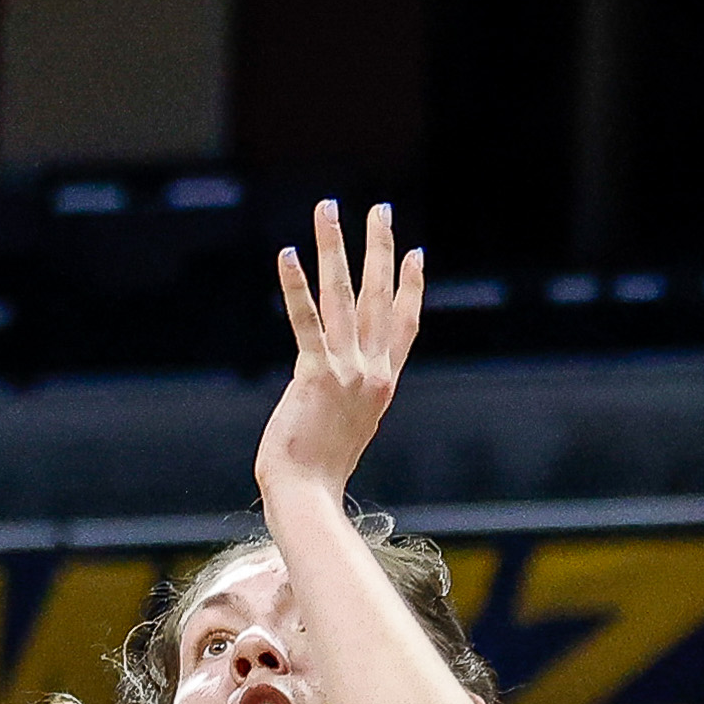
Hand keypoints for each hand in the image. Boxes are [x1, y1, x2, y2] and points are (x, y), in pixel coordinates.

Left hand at [261, 200, 423, 502]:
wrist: (308, 495)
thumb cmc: (318, 471)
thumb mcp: (346, 427)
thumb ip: (348, 398)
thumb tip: (335, 387)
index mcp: (383, 384)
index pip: (404, 324)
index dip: (411, 286)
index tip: (415, 253)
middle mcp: (372, 373)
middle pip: (379, 297)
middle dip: (379, 248)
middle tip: (380, 209)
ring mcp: (347, 372)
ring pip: (344, 296)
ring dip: (336, 247)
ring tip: (330, 209)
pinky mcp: (314, 375)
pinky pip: (306, 321)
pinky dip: (296, 286)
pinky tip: (288, 254)